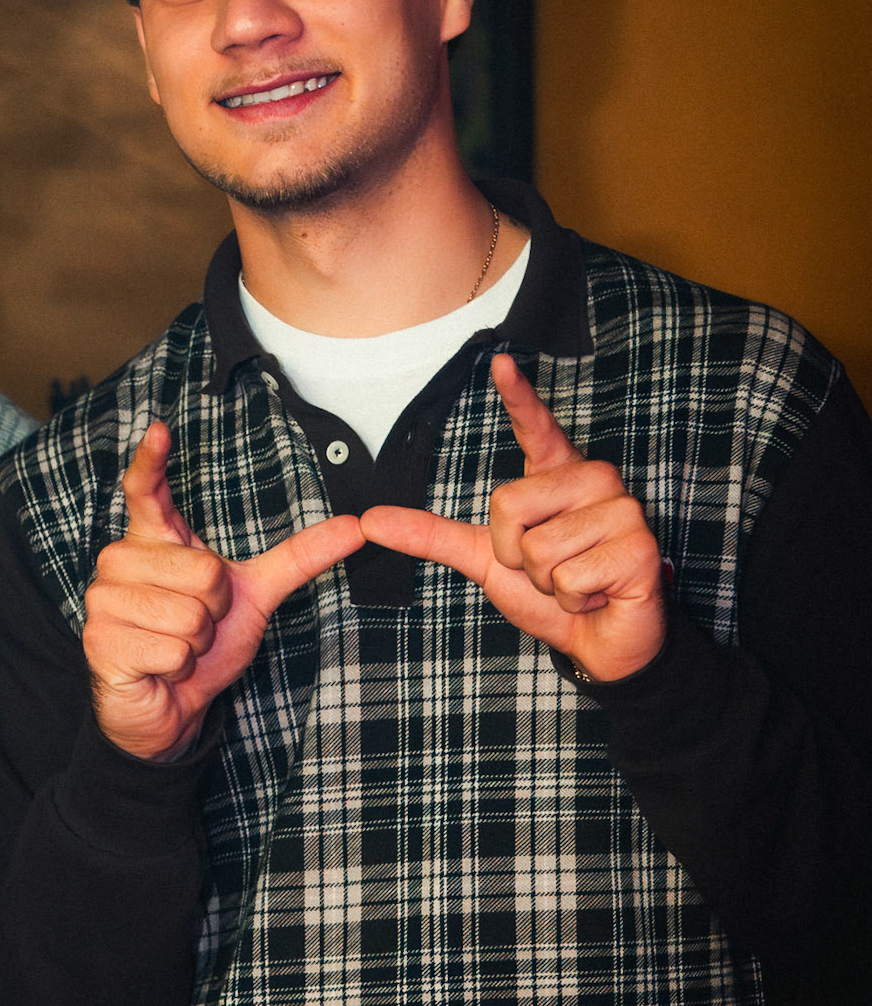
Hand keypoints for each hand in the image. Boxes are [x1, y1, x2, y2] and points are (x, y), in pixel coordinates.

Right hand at [84, 422, 364, 760]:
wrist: (170, 707)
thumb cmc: (202, 644)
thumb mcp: (255, 596)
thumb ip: (299, 559)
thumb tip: (356, 527)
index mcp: (154, 540)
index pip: (147, 489)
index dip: (151, 460)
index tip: (161, 430)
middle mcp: (120, 560)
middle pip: (204, 572)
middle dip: (214, 611)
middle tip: (194, 626)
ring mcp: (103, 599)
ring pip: (189, 615)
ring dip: (195, 644)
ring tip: (175, 647)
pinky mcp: (100, 640)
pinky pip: (171, 649)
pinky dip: (178, 668)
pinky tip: (159, 669)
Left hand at [360, 355, 667, 682]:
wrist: (597, 644)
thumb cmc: (548, 593)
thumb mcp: (483, 559)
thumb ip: (431, 536)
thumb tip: (367, 519)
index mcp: (555, 475)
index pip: (534, 427)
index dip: (518, 395)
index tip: (499, 361)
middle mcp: (593, 480)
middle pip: (507, 504)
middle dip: (515, 555)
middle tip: (552, 569)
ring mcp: (621, 511)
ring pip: (538, 549)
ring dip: (548, 583)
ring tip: (579, 580)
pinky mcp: (638, 548)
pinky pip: (569, 577)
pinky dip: (573, 599)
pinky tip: (599, 594)